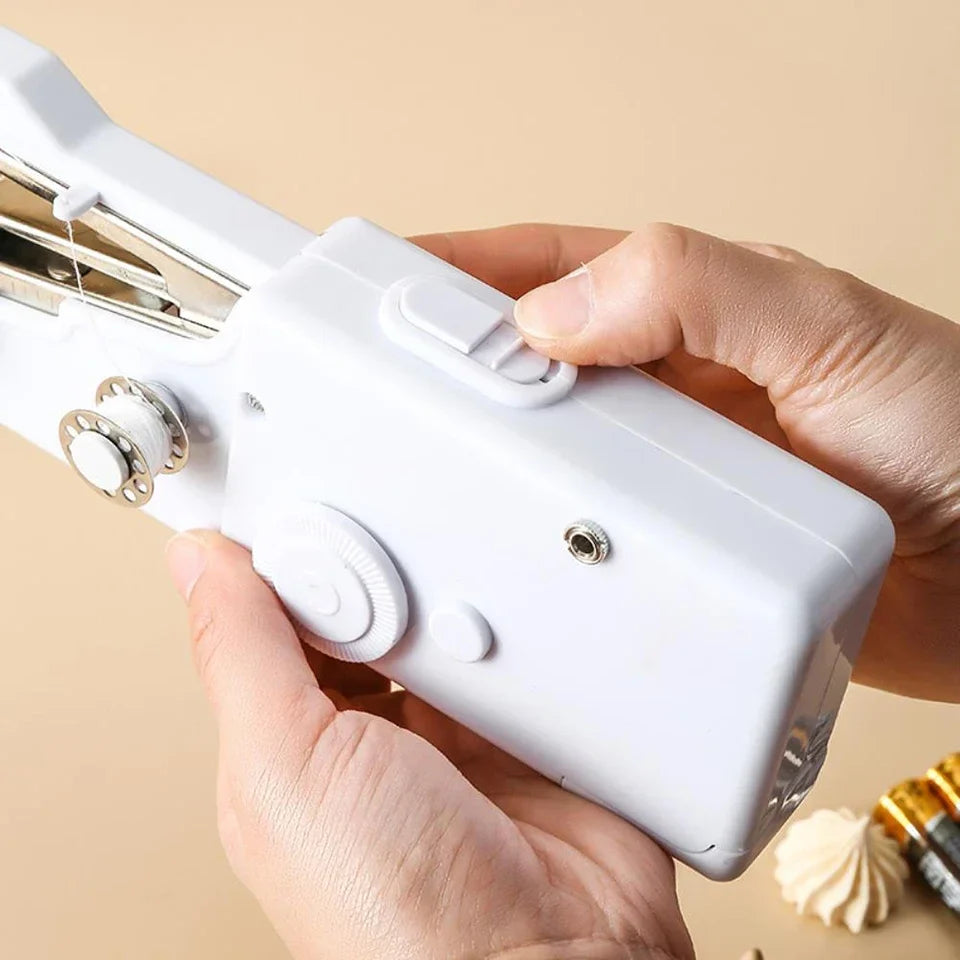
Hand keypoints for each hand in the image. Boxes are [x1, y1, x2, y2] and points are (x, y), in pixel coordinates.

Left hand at [166, 532, 692, 959]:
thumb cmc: (401, 917)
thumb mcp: (285, 770)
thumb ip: (244, 657)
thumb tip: (198, 564)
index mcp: (299, 749)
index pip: (283, 626)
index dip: (292, 568)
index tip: (308, 520)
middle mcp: (377, 738)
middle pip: (371, 616)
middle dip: (382, 581)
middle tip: (391, 556)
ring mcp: (458, 733)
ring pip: (447, 625)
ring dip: (455, 606)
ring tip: (455, 603)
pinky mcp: (530, 729)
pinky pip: (518, 650)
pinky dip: (518, 628)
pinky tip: (513, 619)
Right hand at [414, 224, 959, 702]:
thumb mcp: (833, 329)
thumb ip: (701, 292)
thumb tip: (560, 312)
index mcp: (704, 317)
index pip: (562, 274)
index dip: (472, 273)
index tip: (391, 280)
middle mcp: (679, 397)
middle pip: (538, 372)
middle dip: (457, 370)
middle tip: (386, 384)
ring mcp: (674, 485)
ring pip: (552, 463)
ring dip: (492, 465)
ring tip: (428, 469)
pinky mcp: (680, 564)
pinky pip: (588, 548)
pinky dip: (540, 548)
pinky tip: (510, 554)